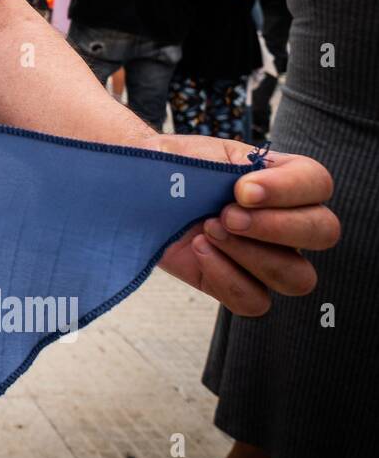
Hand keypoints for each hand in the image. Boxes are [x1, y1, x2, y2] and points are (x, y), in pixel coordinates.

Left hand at [152, 135, 337, 315]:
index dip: (287, 190)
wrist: (133, 192)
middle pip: (324, 232)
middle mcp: (283, 221)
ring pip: (297, 276)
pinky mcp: (234, 283)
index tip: (240, 190)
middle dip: (274, 226)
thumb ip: (227, 167)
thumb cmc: (168, 170)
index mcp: (281, 180)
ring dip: (251, 255)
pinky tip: (198, 250)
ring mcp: (263, 257)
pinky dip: (227, 279)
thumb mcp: (197, 156)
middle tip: (225, 215)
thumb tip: (246, 187)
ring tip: (207, 230)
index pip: (317, 183)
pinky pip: (255, 301)